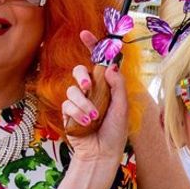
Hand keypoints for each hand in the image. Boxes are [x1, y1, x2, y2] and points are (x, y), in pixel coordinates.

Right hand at [62, 31, 128, 166]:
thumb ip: (118, 86)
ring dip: (83, 102)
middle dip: (82, 75)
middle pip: (79, 71)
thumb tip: (111, 66)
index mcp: (106, 87)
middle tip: (88, 85)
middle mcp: (91, 91)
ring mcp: (78, 102)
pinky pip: (67, 104)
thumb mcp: (122, 107)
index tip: (84, 34)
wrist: (102, 154)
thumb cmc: (115, 132)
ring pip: (72, 89)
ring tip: (93, 117)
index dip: (91, 47)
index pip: (97, 62)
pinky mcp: (68, 113)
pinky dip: (77, 113)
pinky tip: (85, 123)